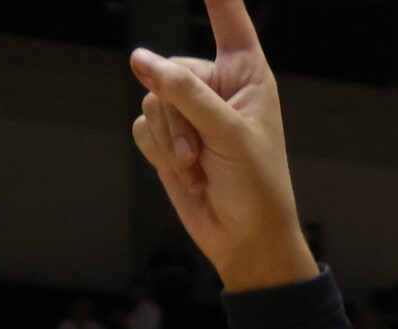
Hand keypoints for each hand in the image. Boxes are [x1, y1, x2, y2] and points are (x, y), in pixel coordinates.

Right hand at [128, 0, 318, 292]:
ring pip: (152, 98)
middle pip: (171, 69)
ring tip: (199, 163)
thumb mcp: (228, 132)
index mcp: (247, 74)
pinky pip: (143, 126)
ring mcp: (189, 111)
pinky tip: (185, 171)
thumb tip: (140, 60)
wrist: (243, 237)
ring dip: (171, 138)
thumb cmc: (257, 185)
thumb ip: (185, 92)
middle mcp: (216, 86)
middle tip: (205, 148)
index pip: (229, 21)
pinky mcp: (168, 137)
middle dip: (180, 112)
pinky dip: (159, 151)